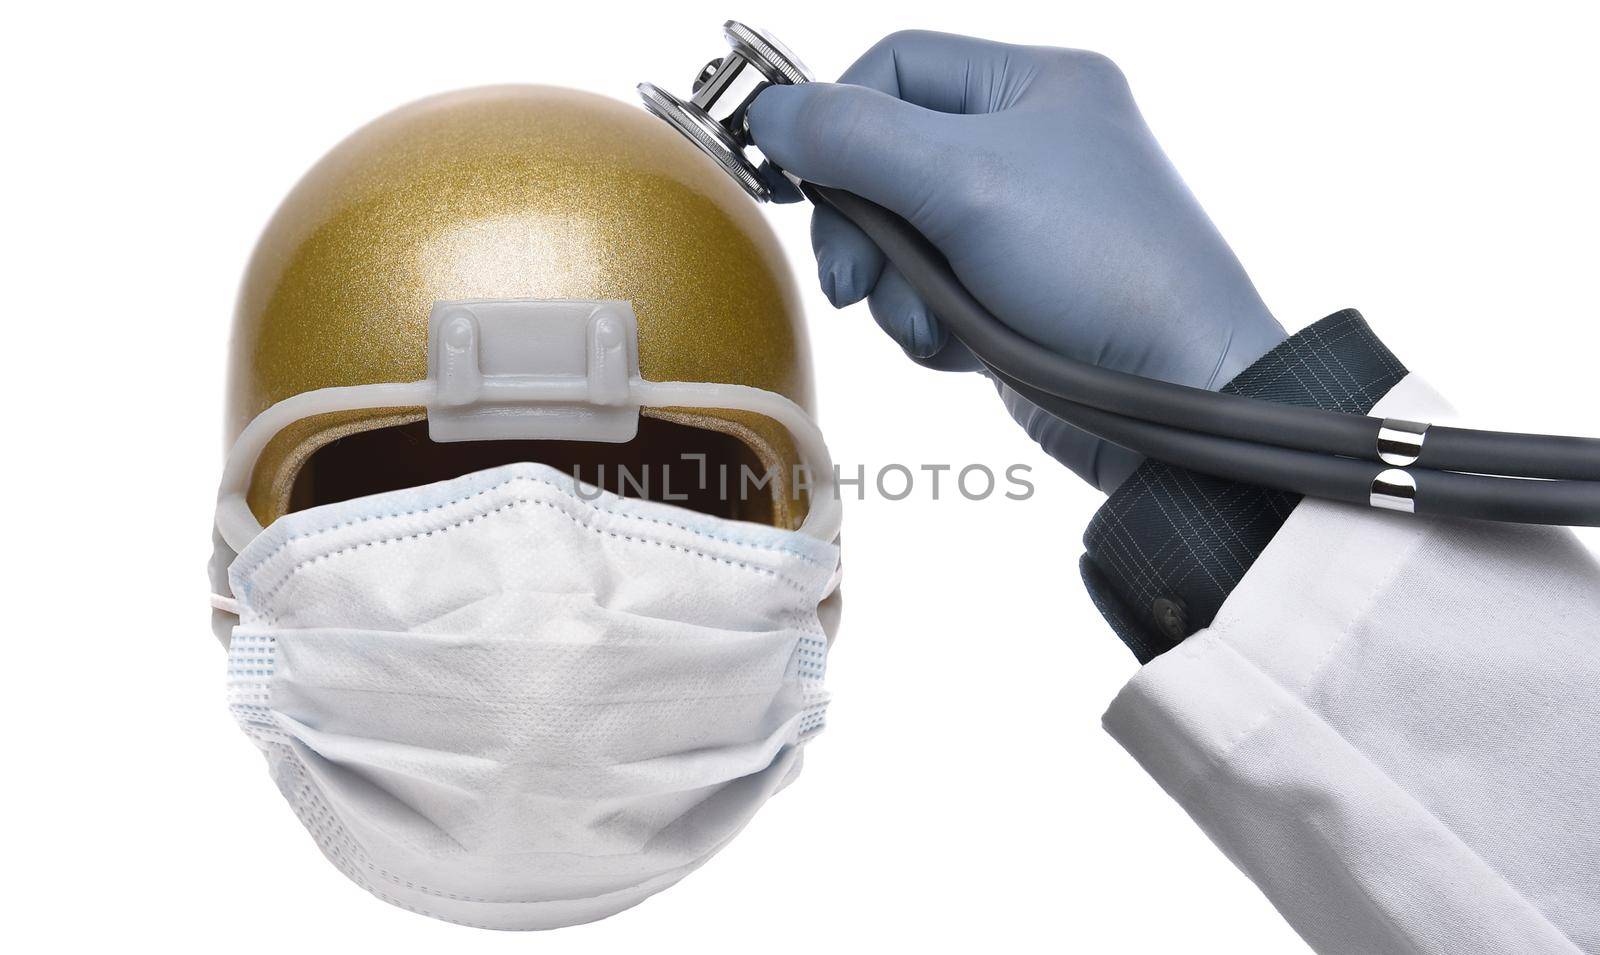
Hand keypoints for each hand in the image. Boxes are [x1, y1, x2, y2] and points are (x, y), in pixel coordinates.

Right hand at [748, 31, 1285, 490]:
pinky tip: (960, 347)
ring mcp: (1018, 224)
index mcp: (1034, 85)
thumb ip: (856, 138)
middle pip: (883, 157)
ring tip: (930, 322)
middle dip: (863, 225)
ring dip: (895, 287)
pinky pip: (926, 292)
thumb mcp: (965, 183)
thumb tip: (770, 113)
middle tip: (854, 279)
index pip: (896, 67)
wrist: (1179, 399)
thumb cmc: (1100, 269)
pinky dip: (927, 323)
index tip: (800, 180)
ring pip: (896, 236)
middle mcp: (1027, 143)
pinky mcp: (1010, 294)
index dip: (838, 119)